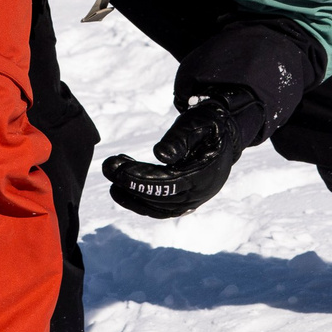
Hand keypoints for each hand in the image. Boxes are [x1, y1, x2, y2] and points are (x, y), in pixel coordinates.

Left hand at [102, 96, 244, 217]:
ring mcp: (193, 201)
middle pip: (161, 198)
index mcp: (206, 173)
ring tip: (111, 172)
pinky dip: (138, 201)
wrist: (223, 136)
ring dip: (131, 194)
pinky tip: (120, 188)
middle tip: (107, 166)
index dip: (142, 178)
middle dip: (131, 184)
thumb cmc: (207, 125)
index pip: (170, 183)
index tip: (117, 168)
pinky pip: (159, 209)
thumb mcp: (197, 123)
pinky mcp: (184, 202)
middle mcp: (200, 193)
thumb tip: (160, 155)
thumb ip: (180, 138)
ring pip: (158, 207)